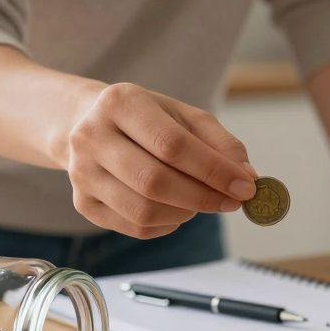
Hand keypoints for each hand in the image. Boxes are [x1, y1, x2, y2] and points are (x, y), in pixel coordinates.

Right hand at [64, 83, 256, 237]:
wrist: (90, 126)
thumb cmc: (148, 121)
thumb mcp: (185, 117)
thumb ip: (220, 143)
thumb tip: (248, 177)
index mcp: (119, 103)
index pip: (172, 145)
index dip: (213, 170)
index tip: (246, 186)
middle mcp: (91, 137)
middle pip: (154, 181)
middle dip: (203, 196)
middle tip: (232, 202)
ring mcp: (82, 173)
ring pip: (144, 210)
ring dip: (186, 213)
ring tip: (201, 200)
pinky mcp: (83, 204)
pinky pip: (136, 228)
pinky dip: (168, 224)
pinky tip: (177, 209)